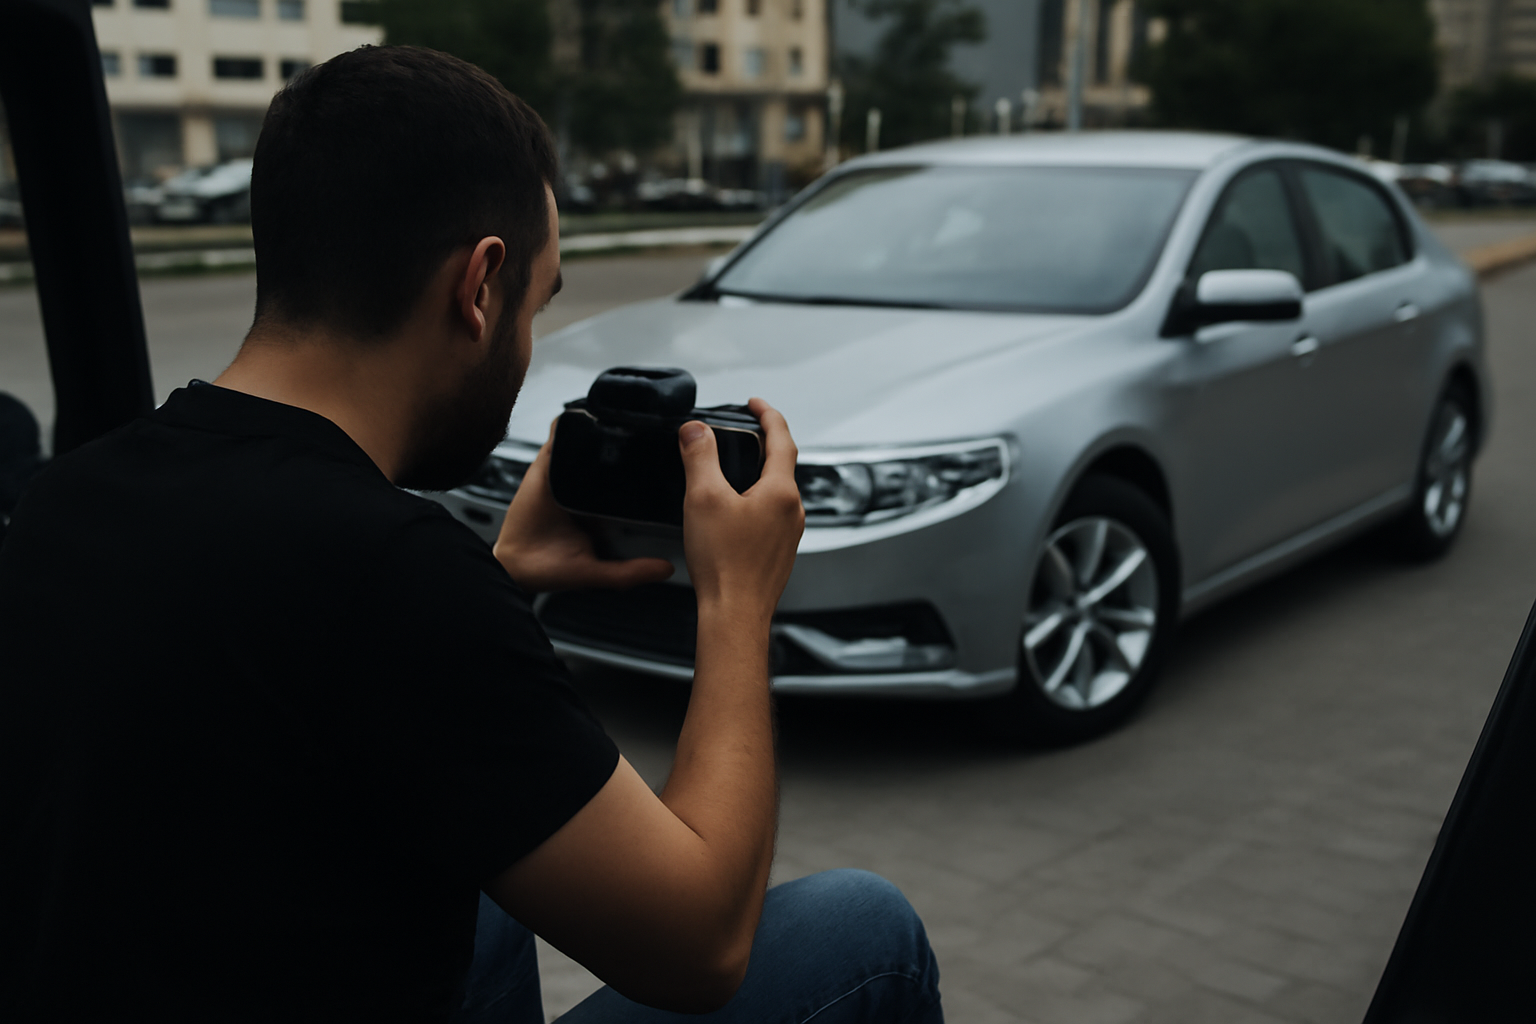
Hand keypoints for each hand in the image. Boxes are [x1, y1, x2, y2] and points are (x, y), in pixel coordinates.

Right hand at [493, 422, 673, 592]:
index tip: (669, 464)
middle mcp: (585, 490)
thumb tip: (667, 568)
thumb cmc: (550, 569)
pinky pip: (560, 434)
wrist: (515, 565)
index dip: (647, 474)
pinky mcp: (547, 464)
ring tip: (625, 422)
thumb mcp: (598, 572)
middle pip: (611, 460)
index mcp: (601, 511)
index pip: (629, 485)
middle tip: (652, 436)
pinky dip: (572, 424)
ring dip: (603, 431)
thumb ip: (630, 571)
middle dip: (629, 448)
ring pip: (589, 443)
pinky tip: (588, 419)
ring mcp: (567, 475)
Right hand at [679, 398, 803, 625]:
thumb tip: (696, 430)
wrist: (735, 615)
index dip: (767, 414)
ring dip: (757, 474)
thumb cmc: (725, 566)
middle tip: (742, 431)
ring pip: (776, 491)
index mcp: (781, 492)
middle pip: (782, 464)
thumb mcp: (703, 498)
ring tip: (732, 469)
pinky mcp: (778, 552)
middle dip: (762, 443)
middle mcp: (792, 512)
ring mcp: (788, 534)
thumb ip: (699, 457)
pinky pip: (770, 515)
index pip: (782, 438)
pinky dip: (755, 501)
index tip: (754, 403)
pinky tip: (732, 512)